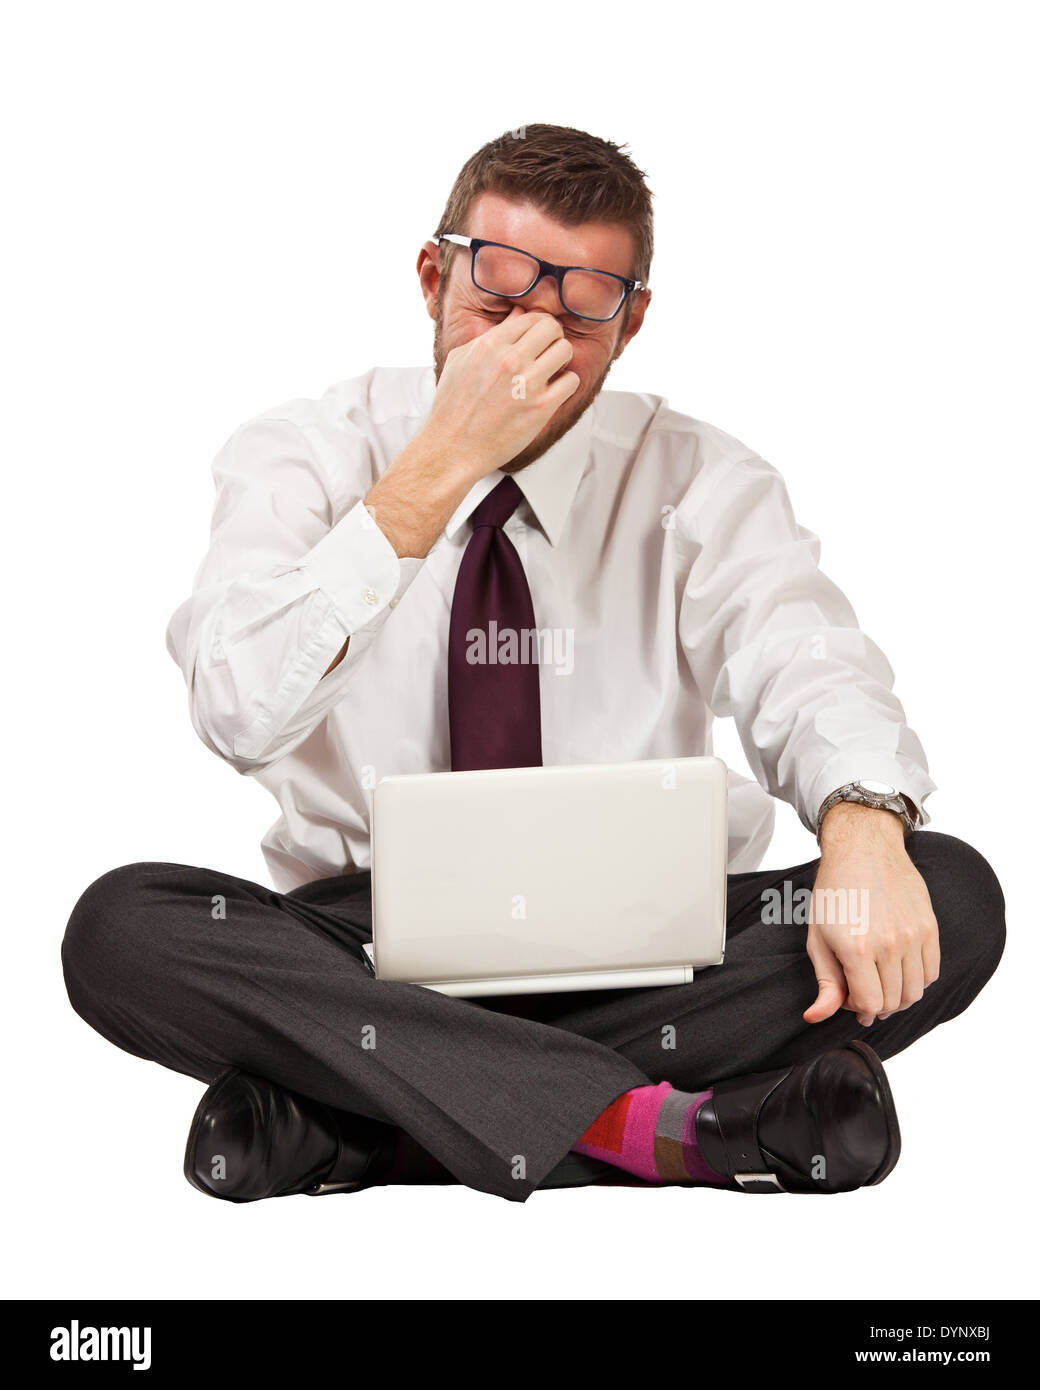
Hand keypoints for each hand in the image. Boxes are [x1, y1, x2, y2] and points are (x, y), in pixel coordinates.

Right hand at [424, 306, 579, 479]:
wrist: (452, 448)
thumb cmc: (452, 406)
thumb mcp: (461, 360)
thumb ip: (491, 335)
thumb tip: (518, 314)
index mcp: (490, 344)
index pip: (532, 317)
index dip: (538, 327)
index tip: (536, 340)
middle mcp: (510, 360)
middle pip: (552, 328)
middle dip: (552, 339)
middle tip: (546, 354)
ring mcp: (527, 383)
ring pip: (566, 351)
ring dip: (561, 360)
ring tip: (550, 372)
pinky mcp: (541, 408)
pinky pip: (571, 381)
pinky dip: (565, 385)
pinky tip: (552, 392)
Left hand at [802, 807, 939, 1027]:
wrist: (863, 849)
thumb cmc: (835, 892)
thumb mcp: (818, 937)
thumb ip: (824, 982)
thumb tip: (816, 1018)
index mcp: (857, 949)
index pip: (869, 1004)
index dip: (857, 1009)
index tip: (849, 998)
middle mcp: (890, 945)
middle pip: (893, 1002)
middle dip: (875, 1005)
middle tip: (863, 991)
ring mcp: (913, 936)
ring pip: (915, 992)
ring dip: (897, 996)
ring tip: (881, 982)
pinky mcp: (930, 927)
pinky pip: (931, 972)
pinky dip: (916, 980)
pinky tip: (898, 969)